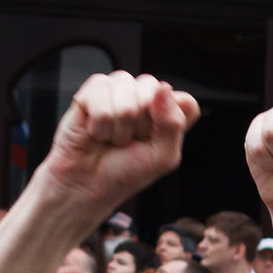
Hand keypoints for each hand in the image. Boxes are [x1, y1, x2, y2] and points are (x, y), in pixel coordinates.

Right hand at [38, 73, 199, 214]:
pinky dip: (99, 120)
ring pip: (126, 88)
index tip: (155, 141)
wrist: (87, 183)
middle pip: (153, 90)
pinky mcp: (93, 90)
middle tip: (129, 142)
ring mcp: (119, 91)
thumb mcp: (162, 157)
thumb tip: (164, 88)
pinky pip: (101, 92)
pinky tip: (96, 130)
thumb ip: (173, 124)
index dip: (171, 120)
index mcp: (169, 115)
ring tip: (112, 137)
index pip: (186, 102)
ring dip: (118, 124)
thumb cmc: (126, 172)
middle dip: (140, 124)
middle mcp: (146, 98)